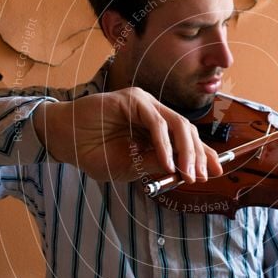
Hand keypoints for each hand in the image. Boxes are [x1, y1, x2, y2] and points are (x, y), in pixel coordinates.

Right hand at [32, 87, 222, 182]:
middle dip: (197, 155)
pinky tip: (167, 162)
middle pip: (187, 130)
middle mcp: (154, 113)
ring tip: (187, 173)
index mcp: (155, 128)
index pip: (186, 139)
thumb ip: (154, 165)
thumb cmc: (93, 152)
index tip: (215, 172)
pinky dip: (164, 144)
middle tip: (200, 177)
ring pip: (176, 124)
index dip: (202, 154)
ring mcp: (143, 104)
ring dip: (185, 151)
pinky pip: (156, 122)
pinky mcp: (131, 100)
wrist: (63, 140)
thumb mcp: (129, 167)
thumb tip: (183, 170)